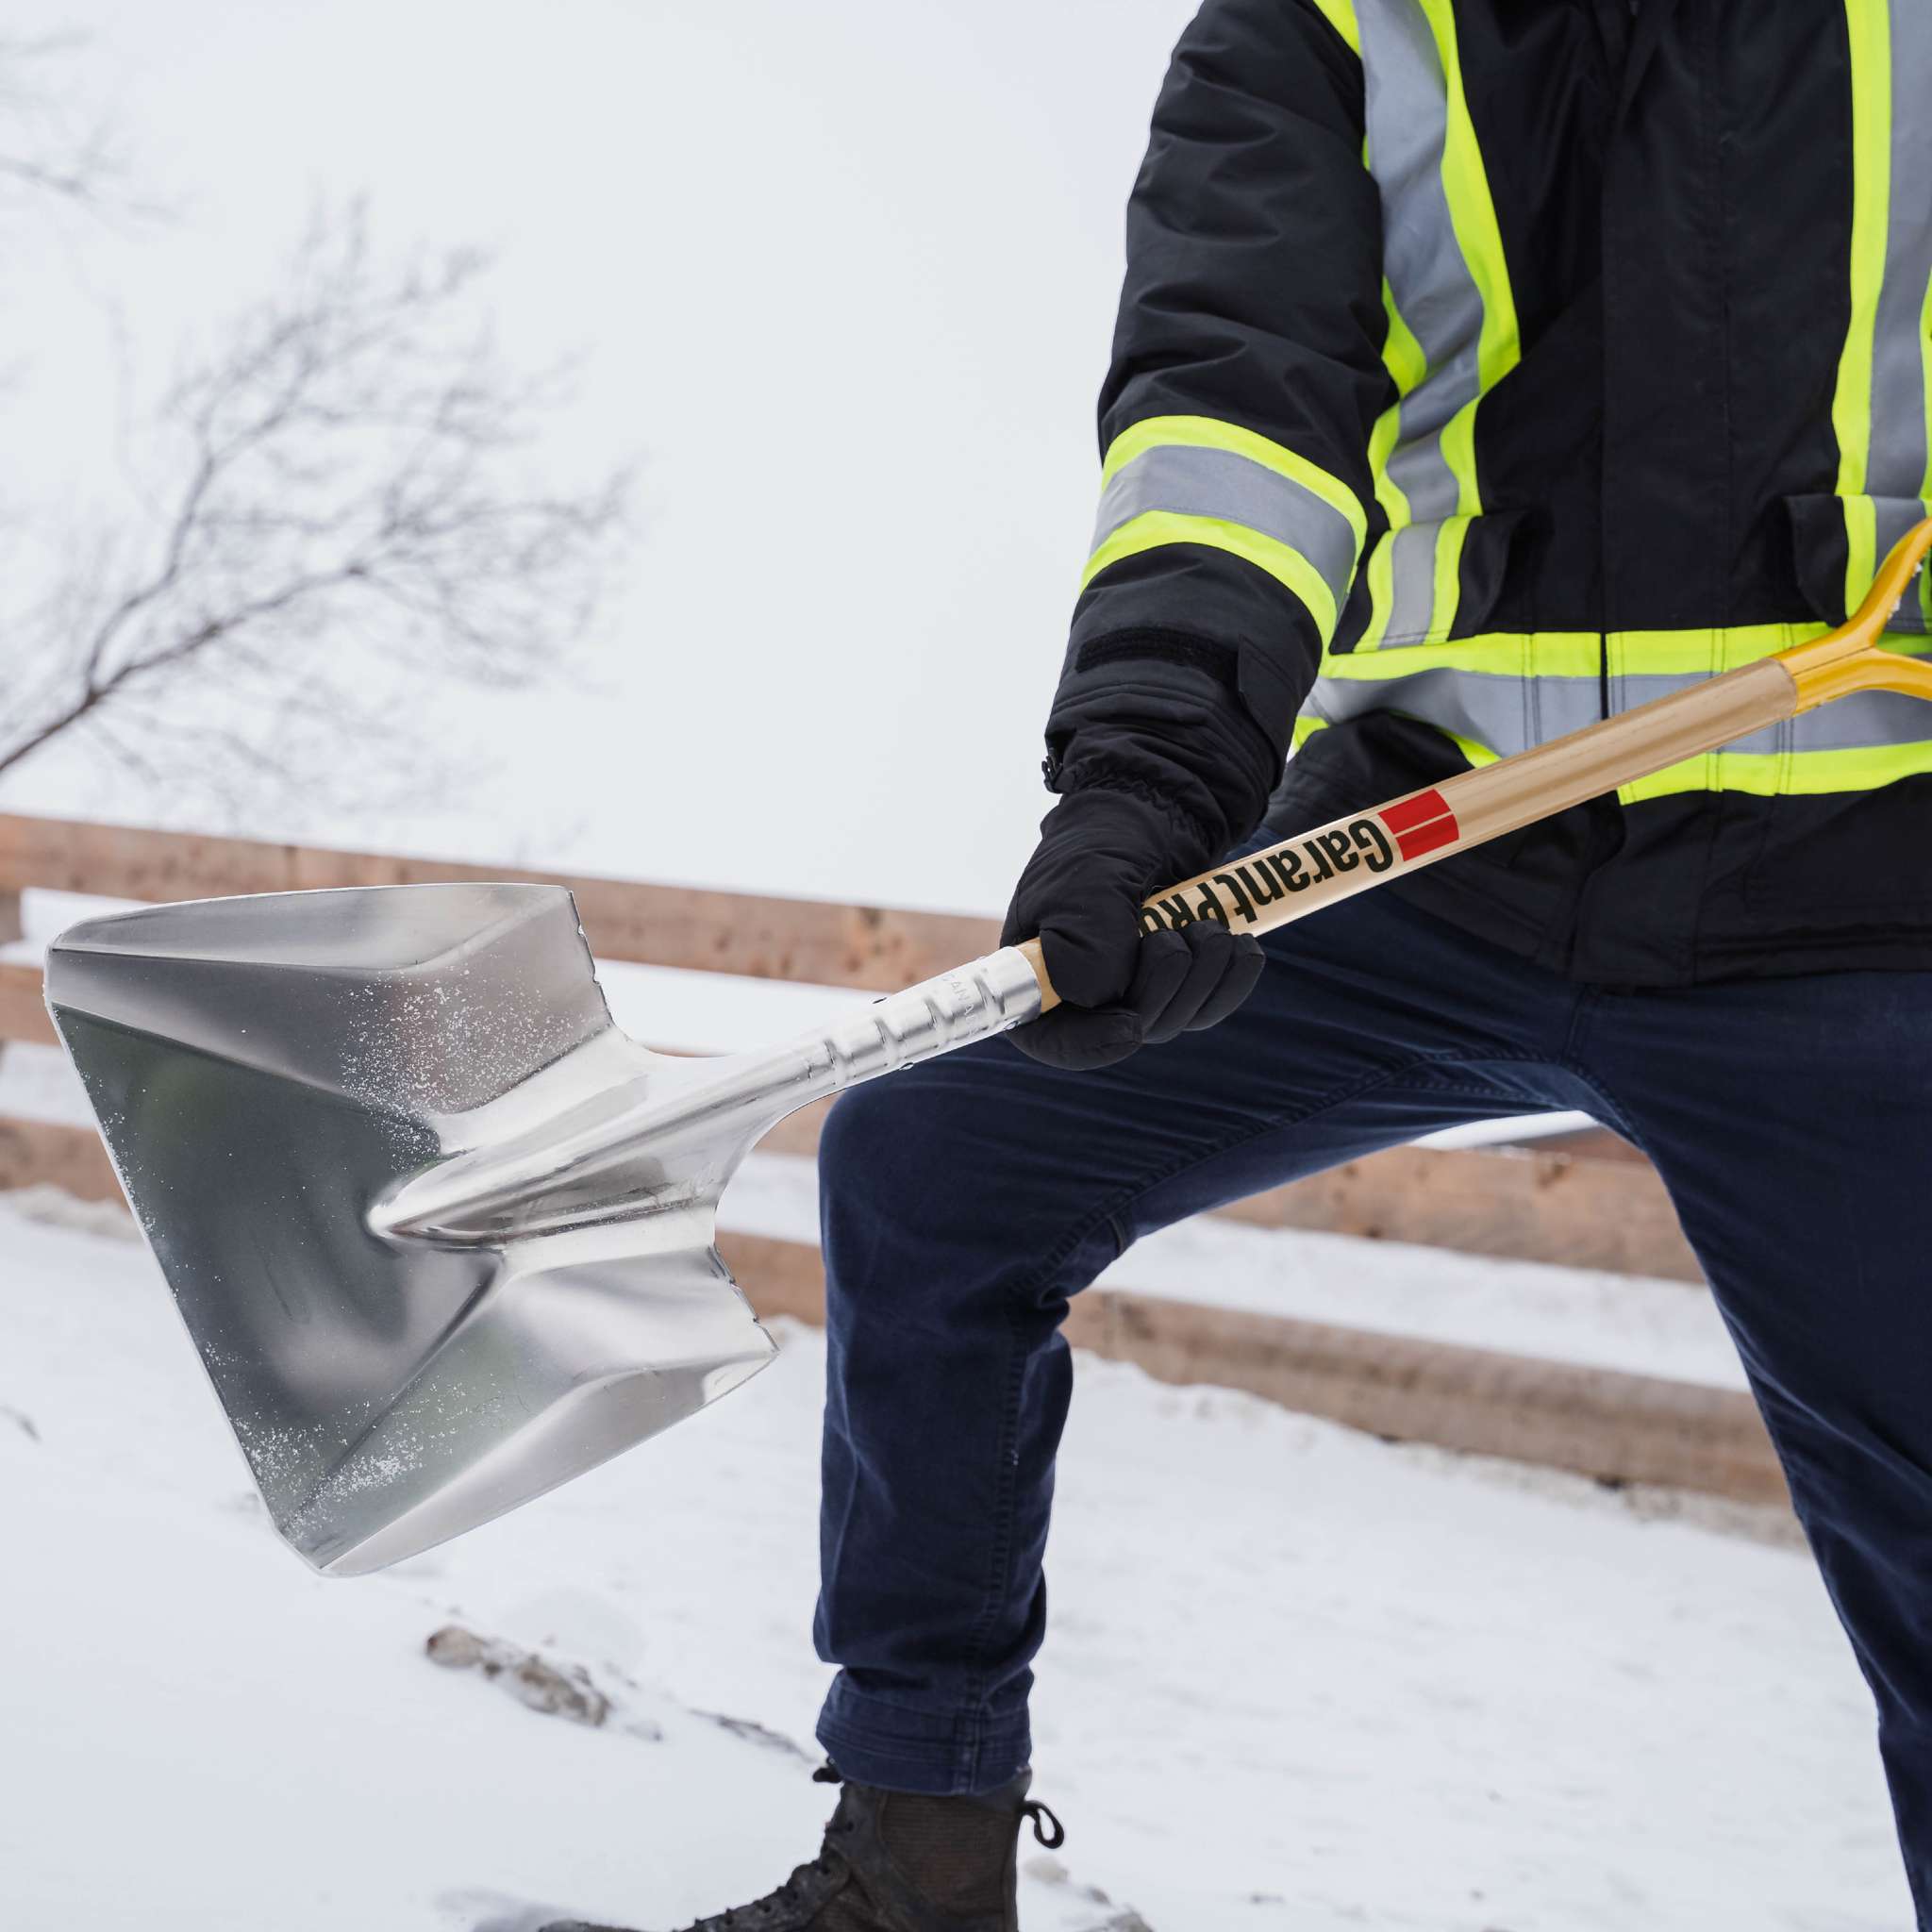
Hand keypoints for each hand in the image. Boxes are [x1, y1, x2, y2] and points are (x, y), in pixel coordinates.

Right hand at [1000, 785, 1265, 1071]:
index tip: (1130, 1029)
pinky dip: (1231, 978)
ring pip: (1173, 1019)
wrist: (1154, 807)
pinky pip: (1210, 1005)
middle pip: (1126, 1031)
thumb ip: (1082, 933)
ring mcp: (1132, 991)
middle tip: (1175, 935)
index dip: (1089, 1045)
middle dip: (1162, 986)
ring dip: (1202, 975)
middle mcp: (1082, 992)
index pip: (1053, 1037)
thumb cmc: (1103, 839)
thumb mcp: (1088, 875)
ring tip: (1207, 924)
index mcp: (1038, 972)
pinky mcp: (1177, 983)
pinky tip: (1239, 944)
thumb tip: (1094, 995)